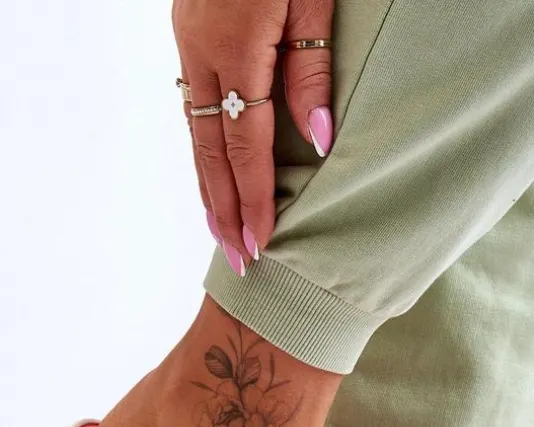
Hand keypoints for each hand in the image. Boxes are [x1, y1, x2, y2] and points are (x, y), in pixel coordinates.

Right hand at [173, 0, 334, 273]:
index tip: (262, 245)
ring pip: (195, 129)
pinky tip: (214, 169)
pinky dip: (204, 146)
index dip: (253, 200)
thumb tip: (317, 143)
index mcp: (236, 45)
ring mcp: (188, 39)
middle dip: (223, 209)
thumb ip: (312, 71)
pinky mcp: (189, 30)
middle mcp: (201, 49)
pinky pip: (194, 104)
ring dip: (208, 184)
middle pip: (210, 149)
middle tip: (238, 260)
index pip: (245, 145)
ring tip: (222, 229)